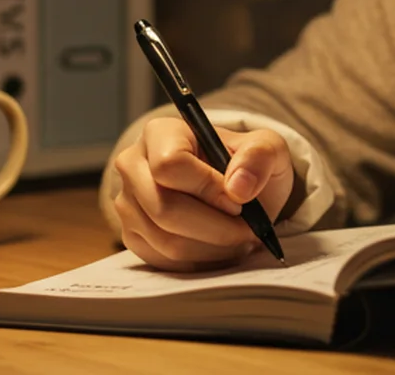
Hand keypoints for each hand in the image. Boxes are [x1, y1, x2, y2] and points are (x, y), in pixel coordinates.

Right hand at [111, 117, 295, 269]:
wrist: (236, 191)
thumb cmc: (247, 165)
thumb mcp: (268, 148)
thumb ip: (260, 156)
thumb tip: (239, 187)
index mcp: (160, 133)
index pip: (170, 166)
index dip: (208, 189)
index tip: (240, 202)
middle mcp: (133, 165)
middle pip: (163, 208)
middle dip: (215, 228)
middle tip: (248, 230)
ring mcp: (127, 203)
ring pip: (166, 240)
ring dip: (212, 248)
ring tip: (239, 238)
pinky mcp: (132, 235)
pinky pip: (164, 260)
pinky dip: (200, 261)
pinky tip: (220, 247)